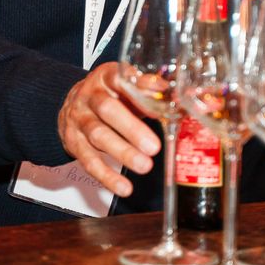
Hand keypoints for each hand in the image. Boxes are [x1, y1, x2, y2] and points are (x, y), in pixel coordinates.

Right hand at [57, 61, 161, 197]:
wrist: (73, 106)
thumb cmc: (110, 96)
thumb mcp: (127, 88)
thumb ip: (152, 94)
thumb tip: (191, 100)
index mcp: (105, 77)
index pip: (120, 78)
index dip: (140, 86)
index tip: (160, 94)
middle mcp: (89, 96)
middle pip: (107, 109)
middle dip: (131, 128)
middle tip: (154, 146)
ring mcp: (79, 119)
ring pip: (98, 135)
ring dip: (122, 152)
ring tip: (144, 166)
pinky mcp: (73, 142)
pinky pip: (89, 160)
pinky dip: (107, 176)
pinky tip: (124, 187)